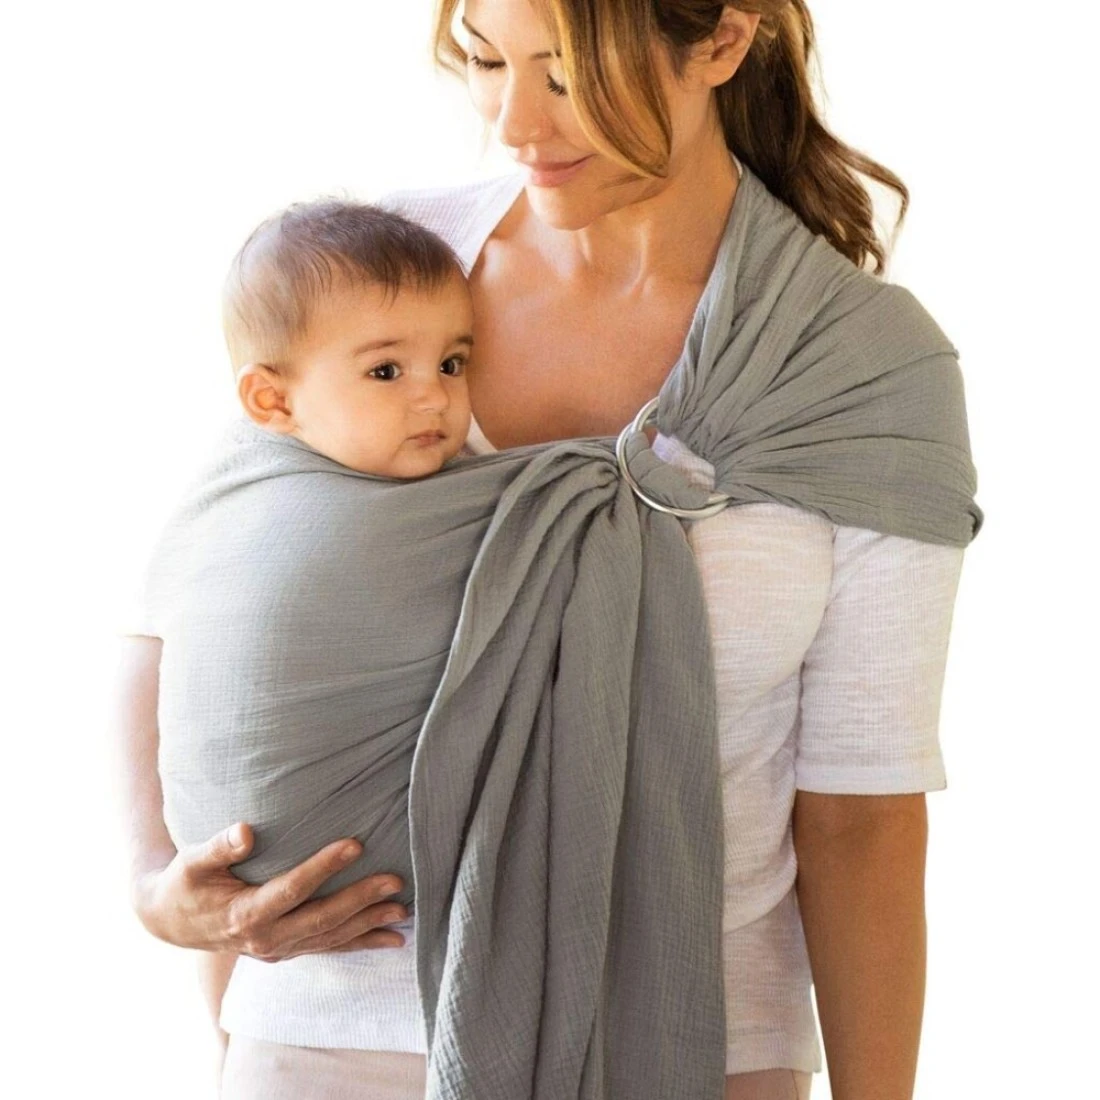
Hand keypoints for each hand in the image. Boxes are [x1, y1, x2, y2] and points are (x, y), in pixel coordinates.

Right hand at [133, 823, 407, 959]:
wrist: (171, 922)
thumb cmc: (184, 883)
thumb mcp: (191, 862)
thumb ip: (217, 847)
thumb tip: (244, 830)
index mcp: (245, 914)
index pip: (292, 890)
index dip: (324, 867)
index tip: (356, 844)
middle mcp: (266, 939)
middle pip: (322, 919)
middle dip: (361, 899)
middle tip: (396, 879)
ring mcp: (279, 949)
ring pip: (331, 938)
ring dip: (369, 924)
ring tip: (403, 908)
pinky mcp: (287, 951)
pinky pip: (330, 948)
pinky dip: (362, 943)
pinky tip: (393, 939)